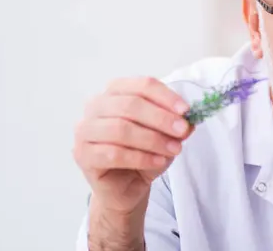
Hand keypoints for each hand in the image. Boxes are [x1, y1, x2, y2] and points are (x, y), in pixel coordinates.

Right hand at [73, 77, 193, 214]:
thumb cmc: (143, 153)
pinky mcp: (82, 154)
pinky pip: (113, 153)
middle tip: (182, 131)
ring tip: (174, 150)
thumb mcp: (166, 136)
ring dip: (153, 139)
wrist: (125, 186)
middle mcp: (96, 105)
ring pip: (121, 129)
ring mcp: (85, 129)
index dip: (166, 97)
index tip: (186, 110)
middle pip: (130, 105)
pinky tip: (158, 161)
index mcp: (116, 91)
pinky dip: (140, 157)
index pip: (142, 85)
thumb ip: (175, 124)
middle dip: (161, 118)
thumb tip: (189, 120)